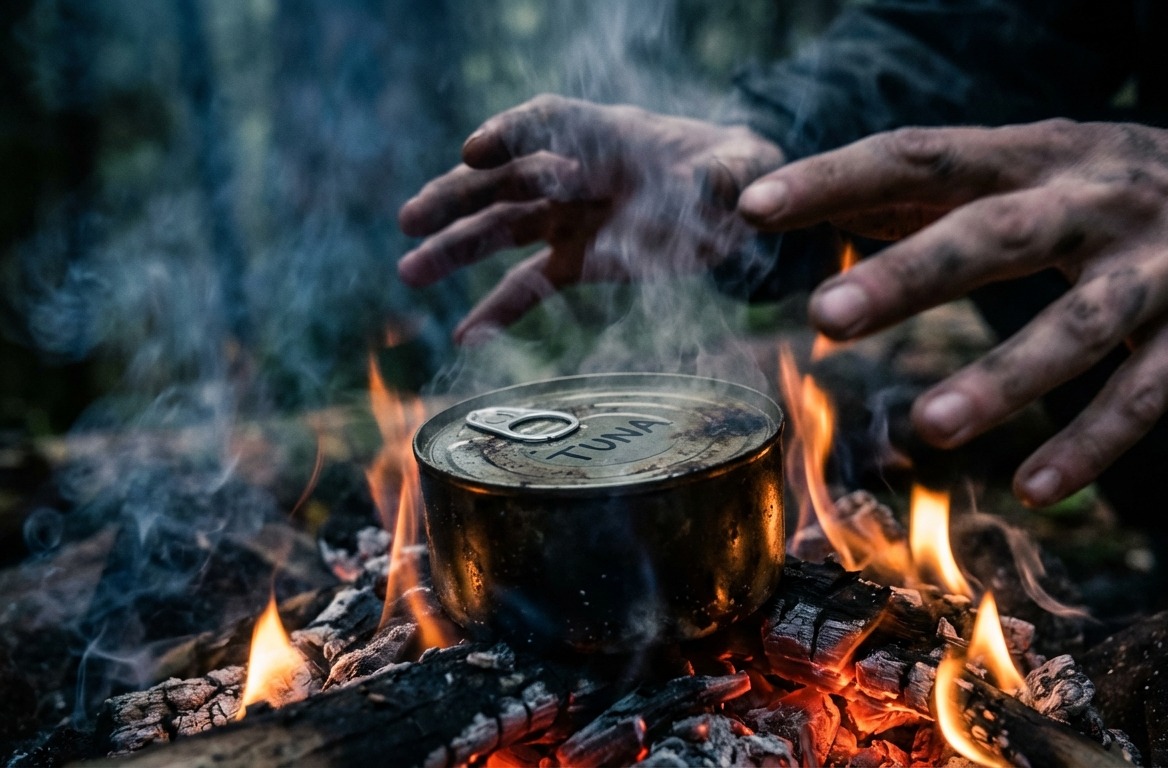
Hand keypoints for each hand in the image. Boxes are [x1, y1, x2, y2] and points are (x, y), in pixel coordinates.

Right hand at [397, 94, 784, 342]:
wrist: (736, 201)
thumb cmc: (736, 171)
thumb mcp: (743, 169)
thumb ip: (728, 178)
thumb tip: (713, 189)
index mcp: (611, 135)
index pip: (549, 123)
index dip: (511, 134)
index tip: (476, 151)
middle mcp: (577, 173)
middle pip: (506, 179)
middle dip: (457, 197)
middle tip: (409, 219)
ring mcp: (570, 218)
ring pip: (502, 230)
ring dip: (455, 249)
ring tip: (408, 271)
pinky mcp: (577, 261)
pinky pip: (529, 285)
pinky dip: (498, 310)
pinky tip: (465, 337)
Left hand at [738, 117, 1167, 504]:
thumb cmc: (1134, 180)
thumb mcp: (1048, 159)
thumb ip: (947, 186)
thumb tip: (834, 209)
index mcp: (1040, 153)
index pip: (925, 154)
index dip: (840, 177)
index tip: (756, 205)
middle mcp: (1096, 201)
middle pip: (997, 235)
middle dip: (912, 274)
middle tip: (827, 314)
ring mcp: (1156, 269)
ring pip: (1076, 327)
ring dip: (1003, 379)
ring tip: (926, 427)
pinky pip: (1145, 395)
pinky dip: (1092, 443)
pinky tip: (1033, 489)